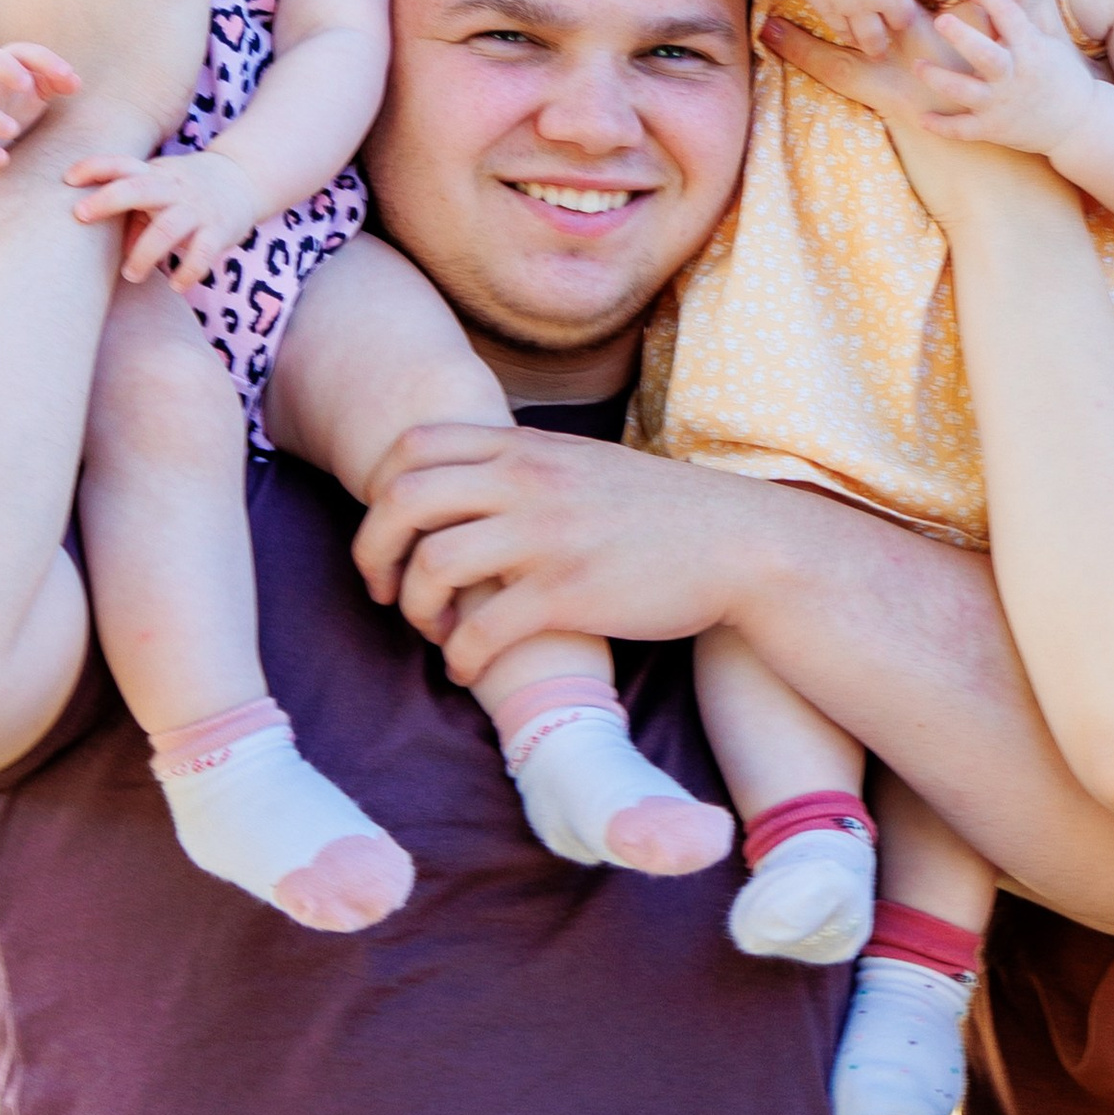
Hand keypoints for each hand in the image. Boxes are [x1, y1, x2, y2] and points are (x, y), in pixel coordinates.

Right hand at [0, 40, 80, 175]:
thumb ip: (53, 82)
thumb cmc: (4, 106)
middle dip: (2, 67)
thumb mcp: (30, 91)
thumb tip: (74, 82)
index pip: (17, 51)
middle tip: (26, 85)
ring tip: (13, 130)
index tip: (67, 74)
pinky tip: (2, 159)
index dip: (42, 59)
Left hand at [67, 147, 265, 289]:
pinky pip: (202, 254)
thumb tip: (108, 254)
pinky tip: (176, 285)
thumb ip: (132, 216)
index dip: (95, 168)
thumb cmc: (186, 189)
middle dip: (108, 200)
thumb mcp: (159, 190)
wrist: (243, 178)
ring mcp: (197, 209)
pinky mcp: (218, 231)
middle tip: (80, 216)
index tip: (68, 179)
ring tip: (131, 275)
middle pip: (138, 189)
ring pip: (166, 229)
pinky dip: (187, 272)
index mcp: (155, 174)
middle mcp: (174, 187)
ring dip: (143, 254)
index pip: (122, 165)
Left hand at [348, 422, 770, 681]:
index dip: (379, 489)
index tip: (390, 532)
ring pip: (433, 564)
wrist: (739, 544)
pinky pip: (481, 629)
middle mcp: (527, 482)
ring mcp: (545, 537)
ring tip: (433, 630)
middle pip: (403, 500)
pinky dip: (459, 657)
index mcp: (526, 447)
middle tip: (383, 589)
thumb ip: (525, 465)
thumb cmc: (661, 513)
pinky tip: (467, 669)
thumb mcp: (583, 463)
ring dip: (415, 607)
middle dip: (374, 551)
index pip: (414, 445)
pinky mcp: (567, 594)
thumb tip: (471, 480)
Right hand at [790, 0, 941, 55]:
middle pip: (903, 18)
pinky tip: (848, 36)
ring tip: (877, 51)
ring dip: (877, 45)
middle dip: (900, 18)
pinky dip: (848, 35)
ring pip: (874, 38)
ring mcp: (858, 5)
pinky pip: (844, 32)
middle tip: (894, 19)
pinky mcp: (832, 10)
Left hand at [903, 0, 1101, 163]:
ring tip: (917, 65)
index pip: (1008, 13)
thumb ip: (1021, 22)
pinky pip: (961, 129)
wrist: (1079, 124)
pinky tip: (922, 117)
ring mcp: (1000, 104)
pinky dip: (940, 126)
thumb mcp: (1048, 43)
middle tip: (940, 21)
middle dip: (960, 36)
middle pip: (982, 54)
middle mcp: (1013, 75)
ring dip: (937, 78)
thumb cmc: (1061, 77)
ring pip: (963, 91)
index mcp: (1030, 48)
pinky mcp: (993, 129)